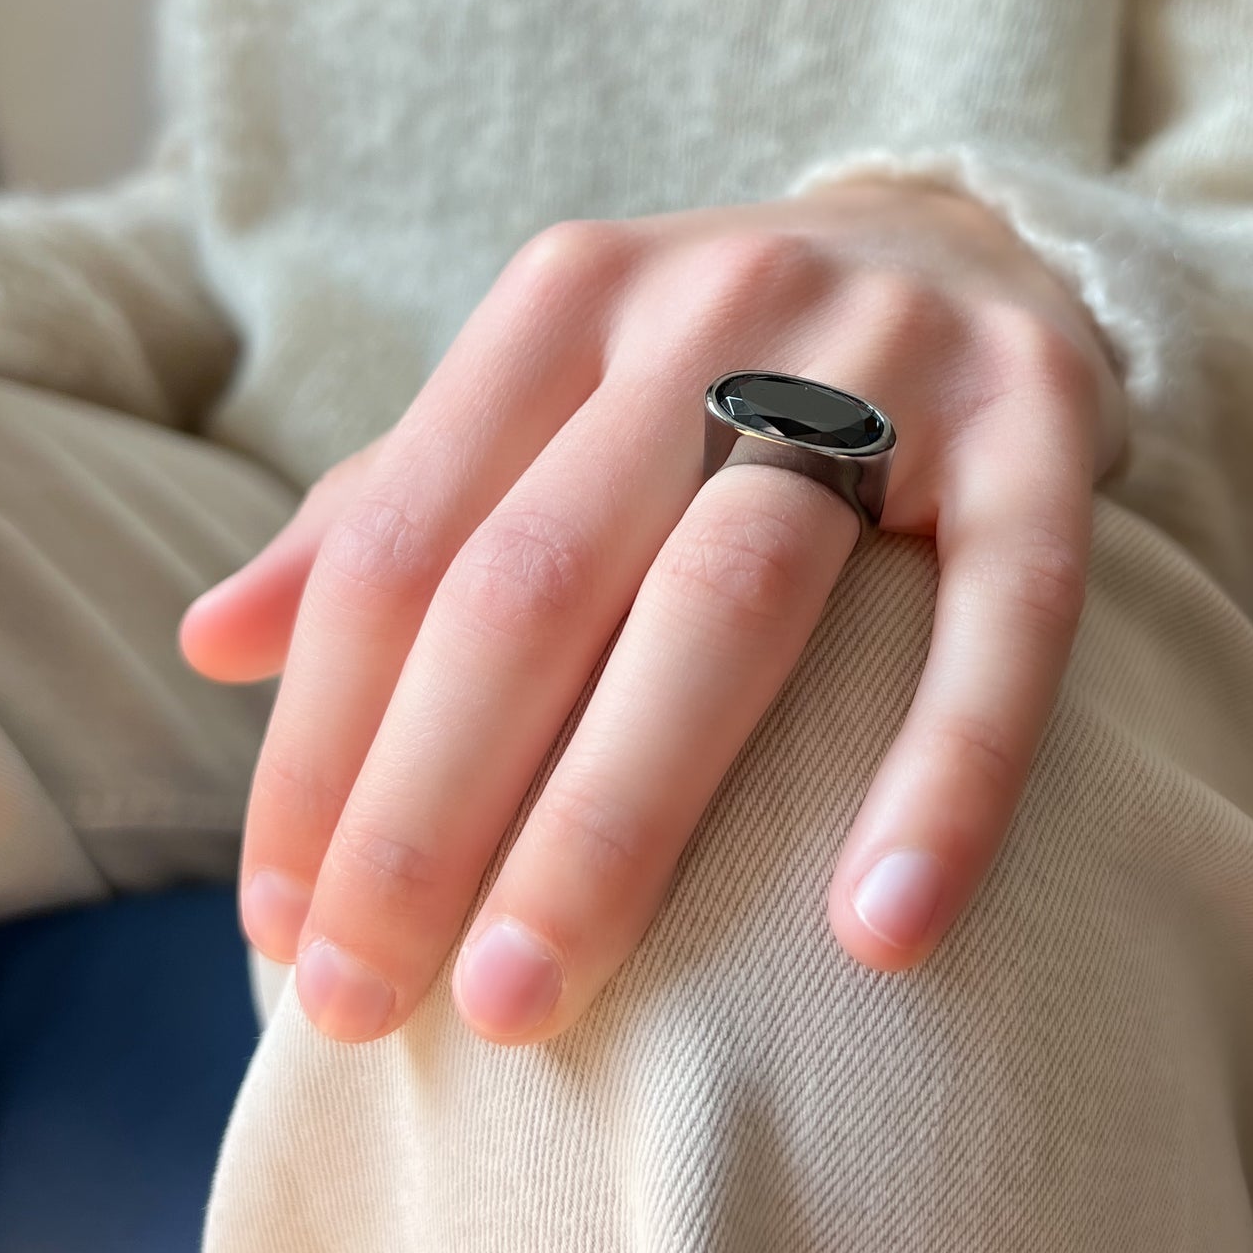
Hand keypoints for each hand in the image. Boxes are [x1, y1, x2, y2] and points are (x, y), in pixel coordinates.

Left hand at [181, 177, 1127, 1044]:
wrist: (953, 241)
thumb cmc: (711, 368)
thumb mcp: (538, 400)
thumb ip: (386, 509)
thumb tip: (210, 642)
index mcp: (560, 306)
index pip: (395, 544)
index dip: (319, 745)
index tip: (281, 928)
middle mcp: (707, 313)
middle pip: (531, 587)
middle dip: (421, 816)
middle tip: (357, 1011)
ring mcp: (883, 365)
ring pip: (725, 609)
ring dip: (610, 825)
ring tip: (518, 1005)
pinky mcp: (1042, 429)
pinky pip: (1003, 618)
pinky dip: (944, 774)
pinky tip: (875, 938)